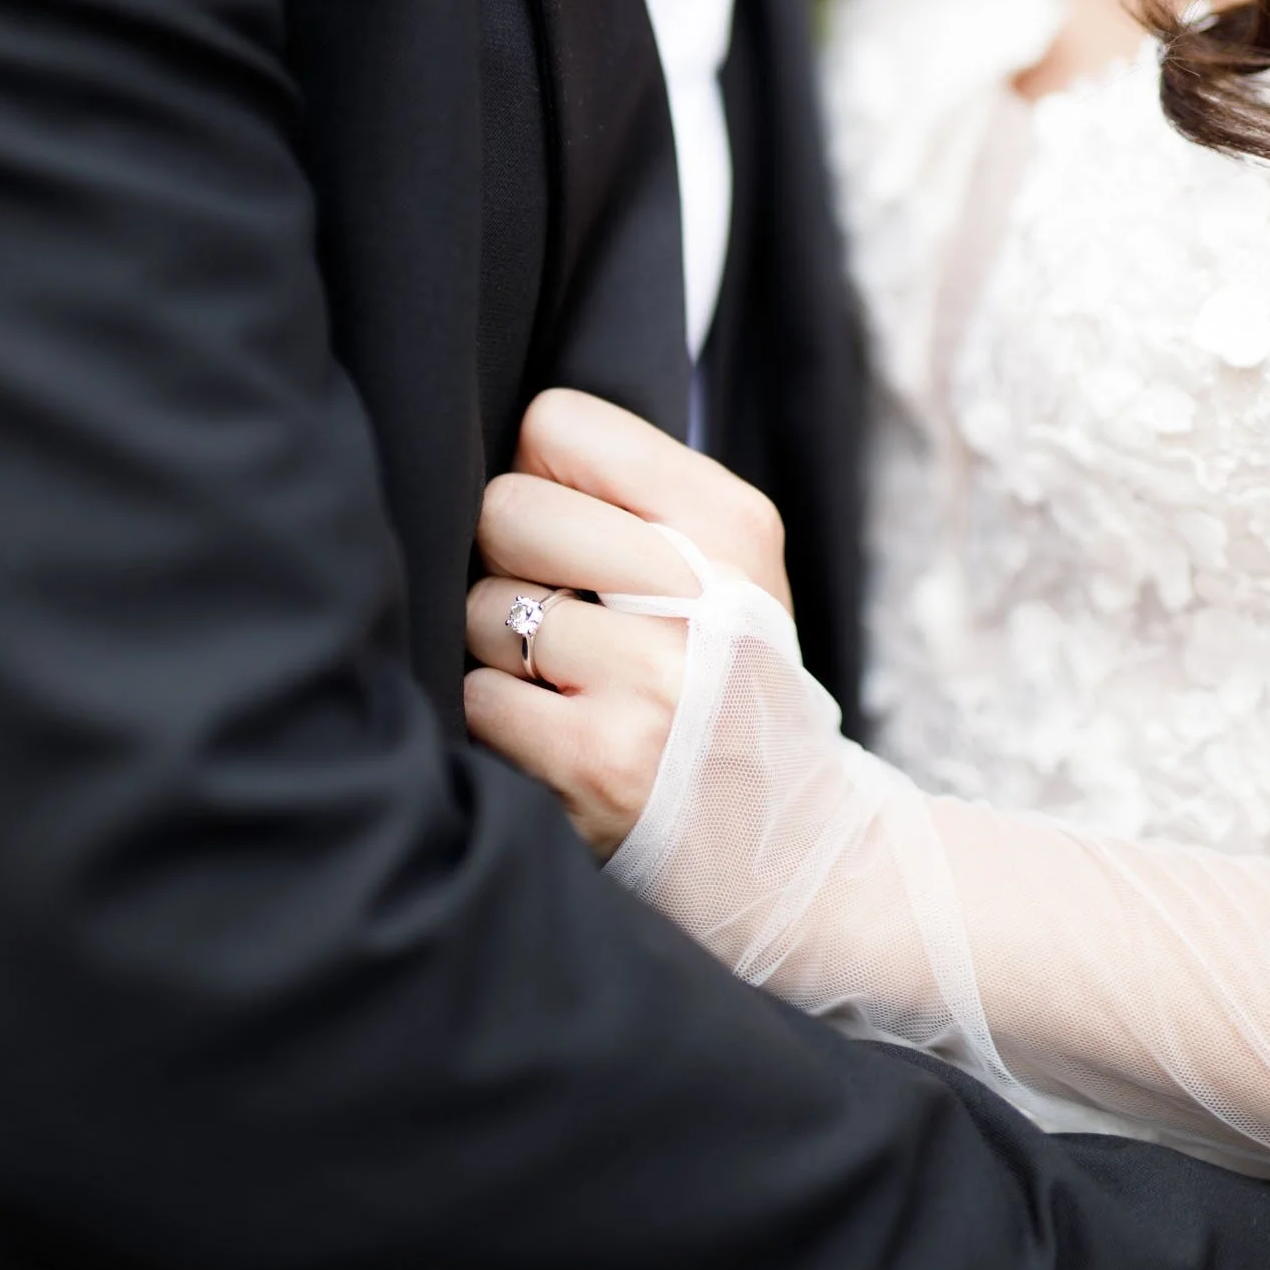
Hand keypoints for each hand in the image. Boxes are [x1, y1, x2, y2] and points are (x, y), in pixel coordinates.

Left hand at [464, 392, 792, 855]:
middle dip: (510, 561)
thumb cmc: (731, 683)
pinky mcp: (596, 763)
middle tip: (564, 609)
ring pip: (483, 606)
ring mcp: (650, 683)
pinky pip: (478, 696)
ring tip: (568, 679)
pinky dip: (498, 718)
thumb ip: (635, 496)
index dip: (540, 473)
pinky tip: (557, 734)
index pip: (558, 423)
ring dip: (501, 647)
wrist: (790, 845)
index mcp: (731, 524)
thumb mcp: (731, 566)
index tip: (571, 529)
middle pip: (506, 509)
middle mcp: (701, 595)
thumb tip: (499, 445)